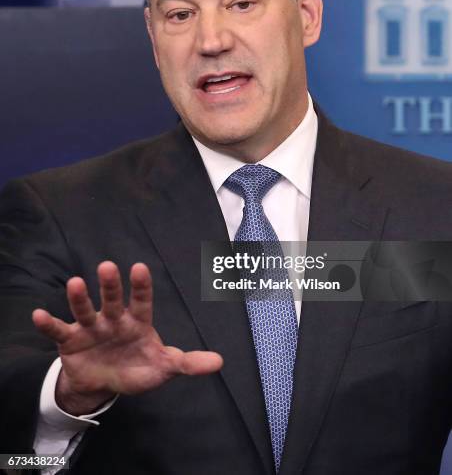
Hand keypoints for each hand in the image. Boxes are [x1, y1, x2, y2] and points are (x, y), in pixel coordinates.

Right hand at [32, 261, 222, 414]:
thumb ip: (188, 362)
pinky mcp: (70, 340)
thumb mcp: (163, 366)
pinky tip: (38, 315)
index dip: (141, 286)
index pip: (141, 300)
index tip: (140, 267)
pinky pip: (58, 330)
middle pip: (112, 299)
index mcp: (137, 321)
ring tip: (74, 283)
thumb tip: (220, 362)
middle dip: (111, 285)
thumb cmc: (136, 367)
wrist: (104, 383)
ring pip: (85, 309)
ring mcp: (91, 327)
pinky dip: (48, 323)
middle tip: (108, 267)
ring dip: (79, 298)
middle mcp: (113, 319)